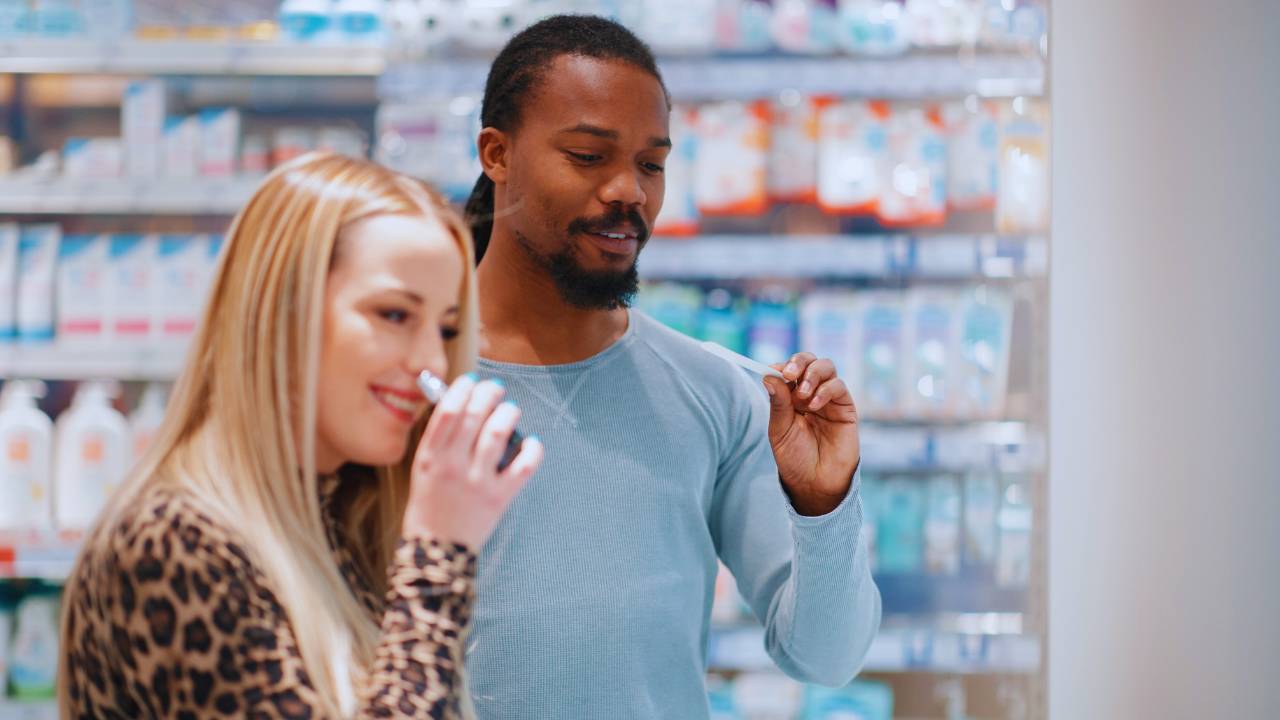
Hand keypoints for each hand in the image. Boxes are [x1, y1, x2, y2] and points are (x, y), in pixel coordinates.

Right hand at [401, 374, 543, 549]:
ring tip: (511, 409)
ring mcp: (477, 482)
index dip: (462, 390)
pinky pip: (522, 468)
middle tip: (497, 388)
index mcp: (430, 457)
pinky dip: (532, 451)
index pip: (447, 412)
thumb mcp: (423, 470)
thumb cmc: (429, 506)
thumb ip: (438, 442)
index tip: (472, 381)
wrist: (436, 550)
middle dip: (488, 394)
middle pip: (473, 416)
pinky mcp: (498, 498)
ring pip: (497, 434)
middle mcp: (452, 466)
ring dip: (507, 414)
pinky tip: (532, 443)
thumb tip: (459, 406)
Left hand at [763, 353, 860, 516]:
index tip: (774, 370)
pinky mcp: (845, 408)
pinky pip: (838, 386)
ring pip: (826, 367)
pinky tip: (814, 406)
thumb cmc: (795, 458)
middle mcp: (810, 393)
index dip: (782, 366)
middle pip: (809, 361)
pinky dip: (825, 390)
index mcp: (791, 396)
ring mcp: (829, 399)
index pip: (789, 369)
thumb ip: (778, 403)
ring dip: (812, 374)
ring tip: (802, 394)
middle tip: (790, 374)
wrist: (815, 483)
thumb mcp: (780, 430)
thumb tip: (769, 375)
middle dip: (799, 362)